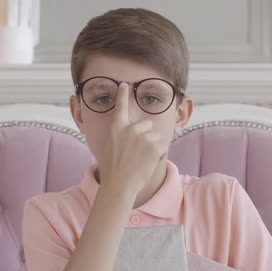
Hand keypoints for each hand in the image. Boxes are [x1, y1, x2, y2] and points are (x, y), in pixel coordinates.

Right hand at [98, 82, 166, 196]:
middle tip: (137, 152)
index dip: (123, 94)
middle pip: (147, 125)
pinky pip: (162, 148)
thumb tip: (126, 134)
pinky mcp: (155, 147)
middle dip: (146, 135)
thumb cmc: (112, 169)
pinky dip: (158, 156)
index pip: (121, 106)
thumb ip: (119, 136)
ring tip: (141, 160)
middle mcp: (131, 129)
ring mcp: (144, 137)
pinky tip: (148, 164)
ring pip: (155, 137)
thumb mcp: (109, 147)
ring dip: (152, 147)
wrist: (119, 184)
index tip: (125, 85)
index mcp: (117, 127)